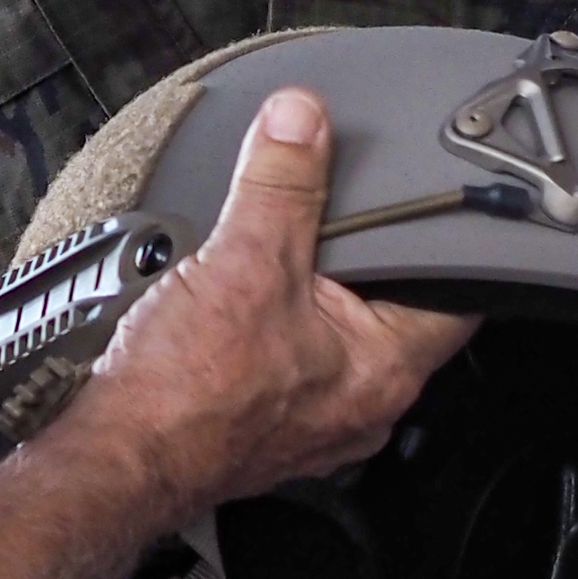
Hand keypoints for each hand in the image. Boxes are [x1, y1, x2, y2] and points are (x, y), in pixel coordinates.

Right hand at [68, 90, 475, 525]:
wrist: (118, 458)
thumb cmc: (188, 391)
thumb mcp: (245, 260)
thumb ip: (281, 183)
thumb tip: (301, 121)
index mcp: (387, 368)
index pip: (459, 295)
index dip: (449, 243)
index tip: (435, 205)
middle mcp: (365, 406)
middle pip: (396, 312)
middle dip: (368, 264)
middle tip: (339, 219)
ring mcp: (320, 424)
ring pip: (341, 341)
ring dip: (316, 300)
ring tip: (281, 262)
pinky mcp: (272, 429)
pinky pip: (297, 367)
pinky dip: (279, 334)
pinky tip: (241, 313)